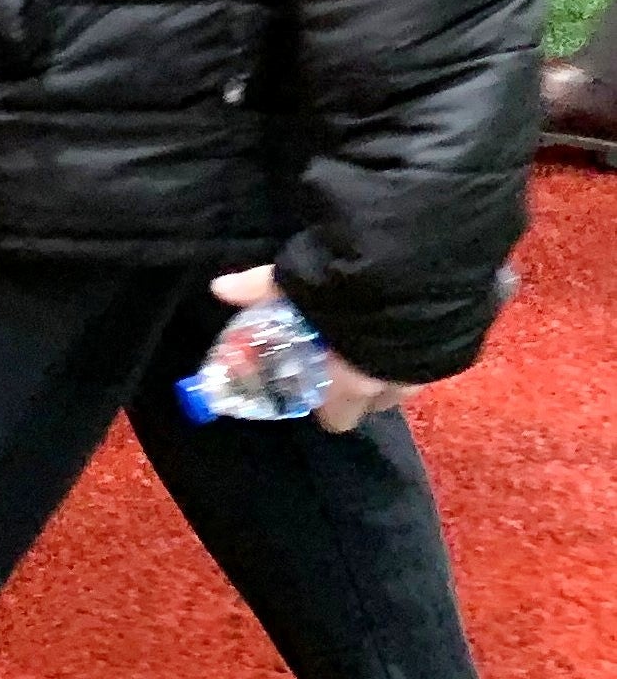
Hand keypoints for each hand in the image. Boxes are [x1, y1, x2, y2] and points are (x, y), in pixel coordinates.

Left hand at [210, 265, 413, 435]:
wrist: (421, 257)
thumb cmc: (348, 281)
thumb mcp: (297, 281)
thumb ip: (262, 289)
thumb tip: (220, 289)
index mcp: (351, 384)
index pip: (335, 420)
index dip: (321, 400)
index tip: (309, 373)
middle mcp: (393, 388)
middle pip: (372, 404)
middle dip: (357, 384)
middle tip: (340, 350)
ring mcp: (430, 371)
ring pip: (403, 382)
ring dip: (388, 364)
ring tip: (373, 328)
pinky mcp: (457, 350)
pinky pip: (431, 359)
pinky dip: (417, 345)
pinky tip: (406, 316)